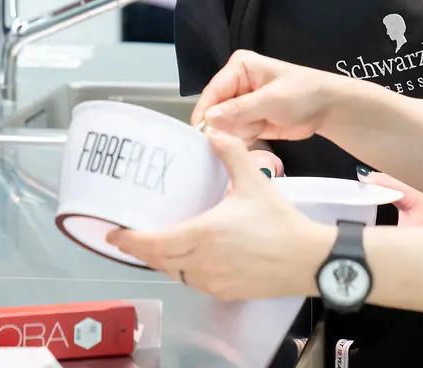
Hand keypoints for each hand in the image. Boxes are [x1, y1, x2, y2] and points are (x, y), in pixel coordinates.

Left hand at [108, 130, 334, 301]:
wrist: (309, 260)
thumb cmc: (281, 224)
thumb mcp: (253, 182)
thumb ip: (231, 154)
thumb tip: (214, 131)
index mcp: (203, 235)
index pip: (154, 244)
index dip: (129, 241)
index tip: (112, 233)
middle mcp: (202, 263)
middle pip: (159, 261)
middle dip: (141, 250)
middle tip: (128, 237)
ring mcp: (213, 282)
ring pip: (176, 274)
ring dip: (162, 261)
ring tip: (156, 245)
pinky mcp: (226, 292)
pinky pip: (194, 282)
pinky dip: (184, 271)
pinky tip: (189, 259)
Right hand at [192, 50, 342, 145]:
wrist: (329, 108)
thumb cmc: (304, 93)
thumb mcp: (271, 100)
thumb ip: (239, 109)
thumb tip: (210, 118)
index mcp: (240, 67)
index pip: (214, 90)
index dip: (205, 112)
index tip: (199, 133)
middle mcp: (237, 84)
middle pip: (216, 109)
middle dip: (220, 127)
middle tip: (221, 143)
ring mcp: (243, 104)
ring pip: (225, 125)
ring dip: (232, 136)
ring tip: (247, 138)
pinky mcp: (250, 121)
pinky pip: (236, 134)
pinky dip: (240, 141)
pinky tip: (250, 143)